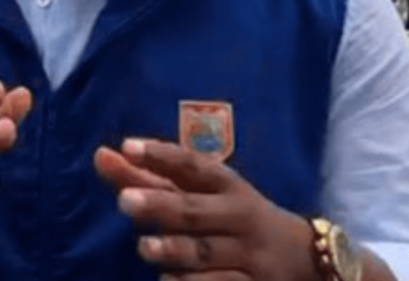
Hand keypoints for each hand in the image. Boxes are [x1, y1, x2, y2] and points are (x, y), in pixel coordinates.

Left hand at [96, 139, 321, 280]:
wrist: (307, 261)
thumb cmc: (235, 219)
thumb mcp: (204, 196)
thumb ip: (151, 178)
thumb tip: (102, 156)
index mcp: (227, 186)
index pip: (193, 165)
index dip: (162, 154)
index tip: (128, 146)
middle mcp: (239, 216)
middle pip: (197, 210)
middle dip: (161, 205)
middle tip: (124, 201)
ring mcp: (248, 254)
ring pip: (208, 251)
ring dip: (175, 249)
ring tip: (145, 247)